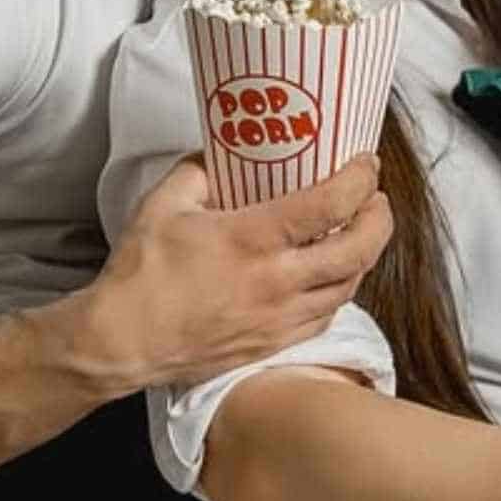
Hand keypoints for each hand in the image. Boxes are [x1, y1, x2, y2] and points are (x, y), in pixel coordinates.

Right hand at [71, 153, 392, 396]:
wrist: (120, 343)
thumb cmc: (140, 275)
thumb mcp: (164, 203)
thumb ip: (198, 171)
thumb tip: (219, 155)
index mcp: (252, 239)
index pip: (331, 205)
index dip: (360, 180)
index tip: (367, 164)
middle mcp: (276, 281)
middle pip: (358, 250)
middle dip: (379, 219)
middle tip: (376, 199)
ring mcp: (279, 318)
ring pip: (349, 287)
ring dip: (364, 256)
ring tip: (360, 233)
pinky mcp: (273, 344)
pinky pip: (325, 316)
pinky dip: (339, 291)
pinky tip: (331, 276)